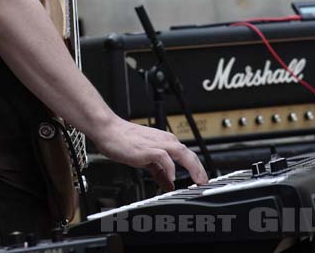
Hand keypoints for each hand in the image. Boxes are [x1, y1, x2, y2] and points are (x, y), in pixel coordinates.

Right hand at [93, 117, 207, 191]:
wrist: (110, 130)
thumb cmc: (125, 140)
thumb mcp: (146, 159)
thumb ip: (159, 171)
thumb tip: (169, 184)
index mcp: (165, 141)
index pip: (187, 154)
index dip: (197, 168)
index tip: (202, 180)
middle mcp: (164, 140)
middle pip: (189, 153)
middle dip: (200, 169)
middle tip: (205, 183)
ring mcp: (157, 143)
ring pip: (182, 153)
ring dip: (192, 167)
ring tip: (197, 181)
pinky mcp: (148, 148)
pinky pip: (164, 158)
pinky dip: (170, 168)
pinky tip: (171, 178)